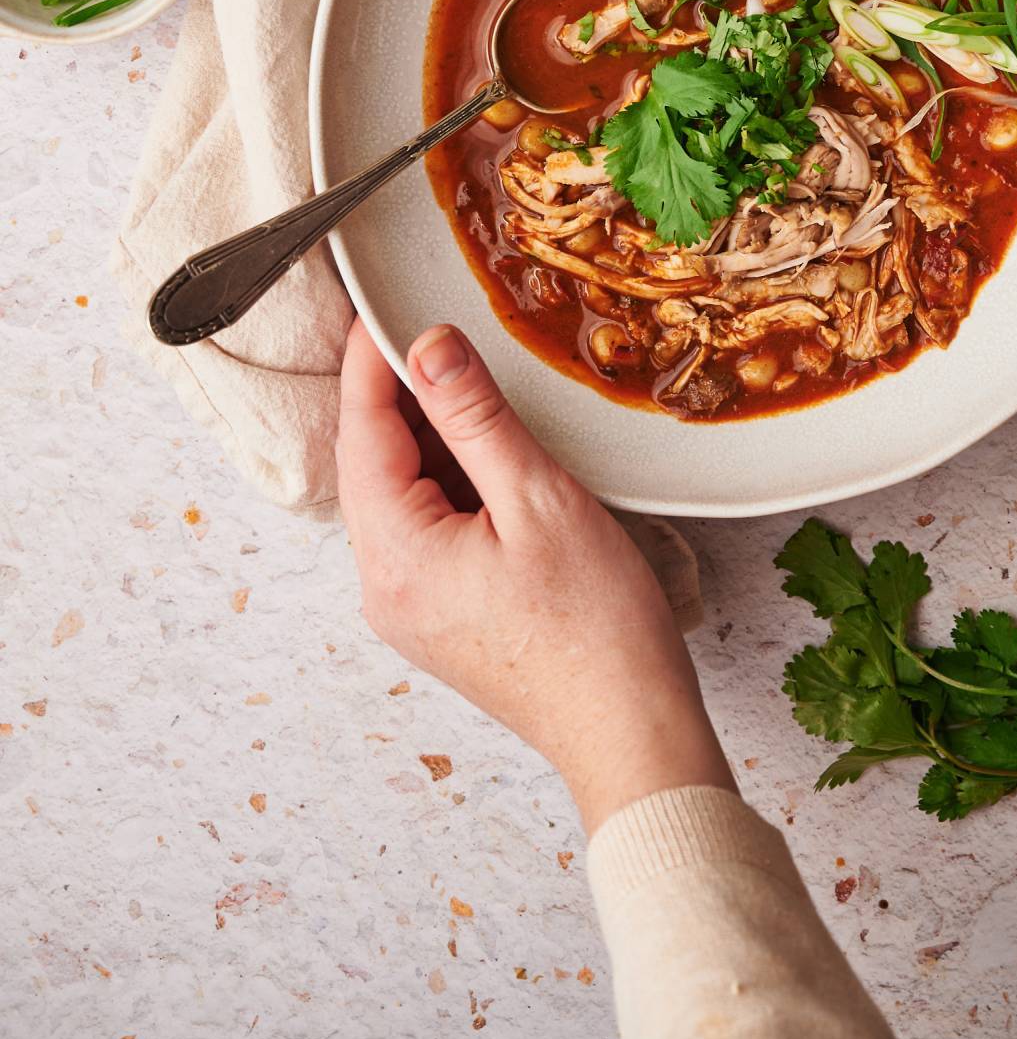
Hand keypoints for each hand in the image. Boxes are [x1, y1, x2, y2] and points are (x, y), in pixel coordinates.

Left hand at [336, 319, 734, 832]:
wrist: (631, 734)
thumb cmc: (595, 630)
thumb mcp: (538, 498)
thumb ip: (475, 416)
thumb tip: (428, 347)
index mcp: (394, 555)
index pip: (362, 431)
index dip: (372, 360)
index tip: (382, 304)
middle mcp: (384, 586)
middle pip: (375, 462)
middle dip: (404, 394)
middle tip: (439, 329)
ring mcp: (410, 607)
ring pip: (402, 494)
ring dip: (435, 439)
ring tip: (481, 388)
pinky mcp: (442, 617)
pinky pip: (428, 528)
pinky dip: (453, 482)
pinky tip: (496, 457)